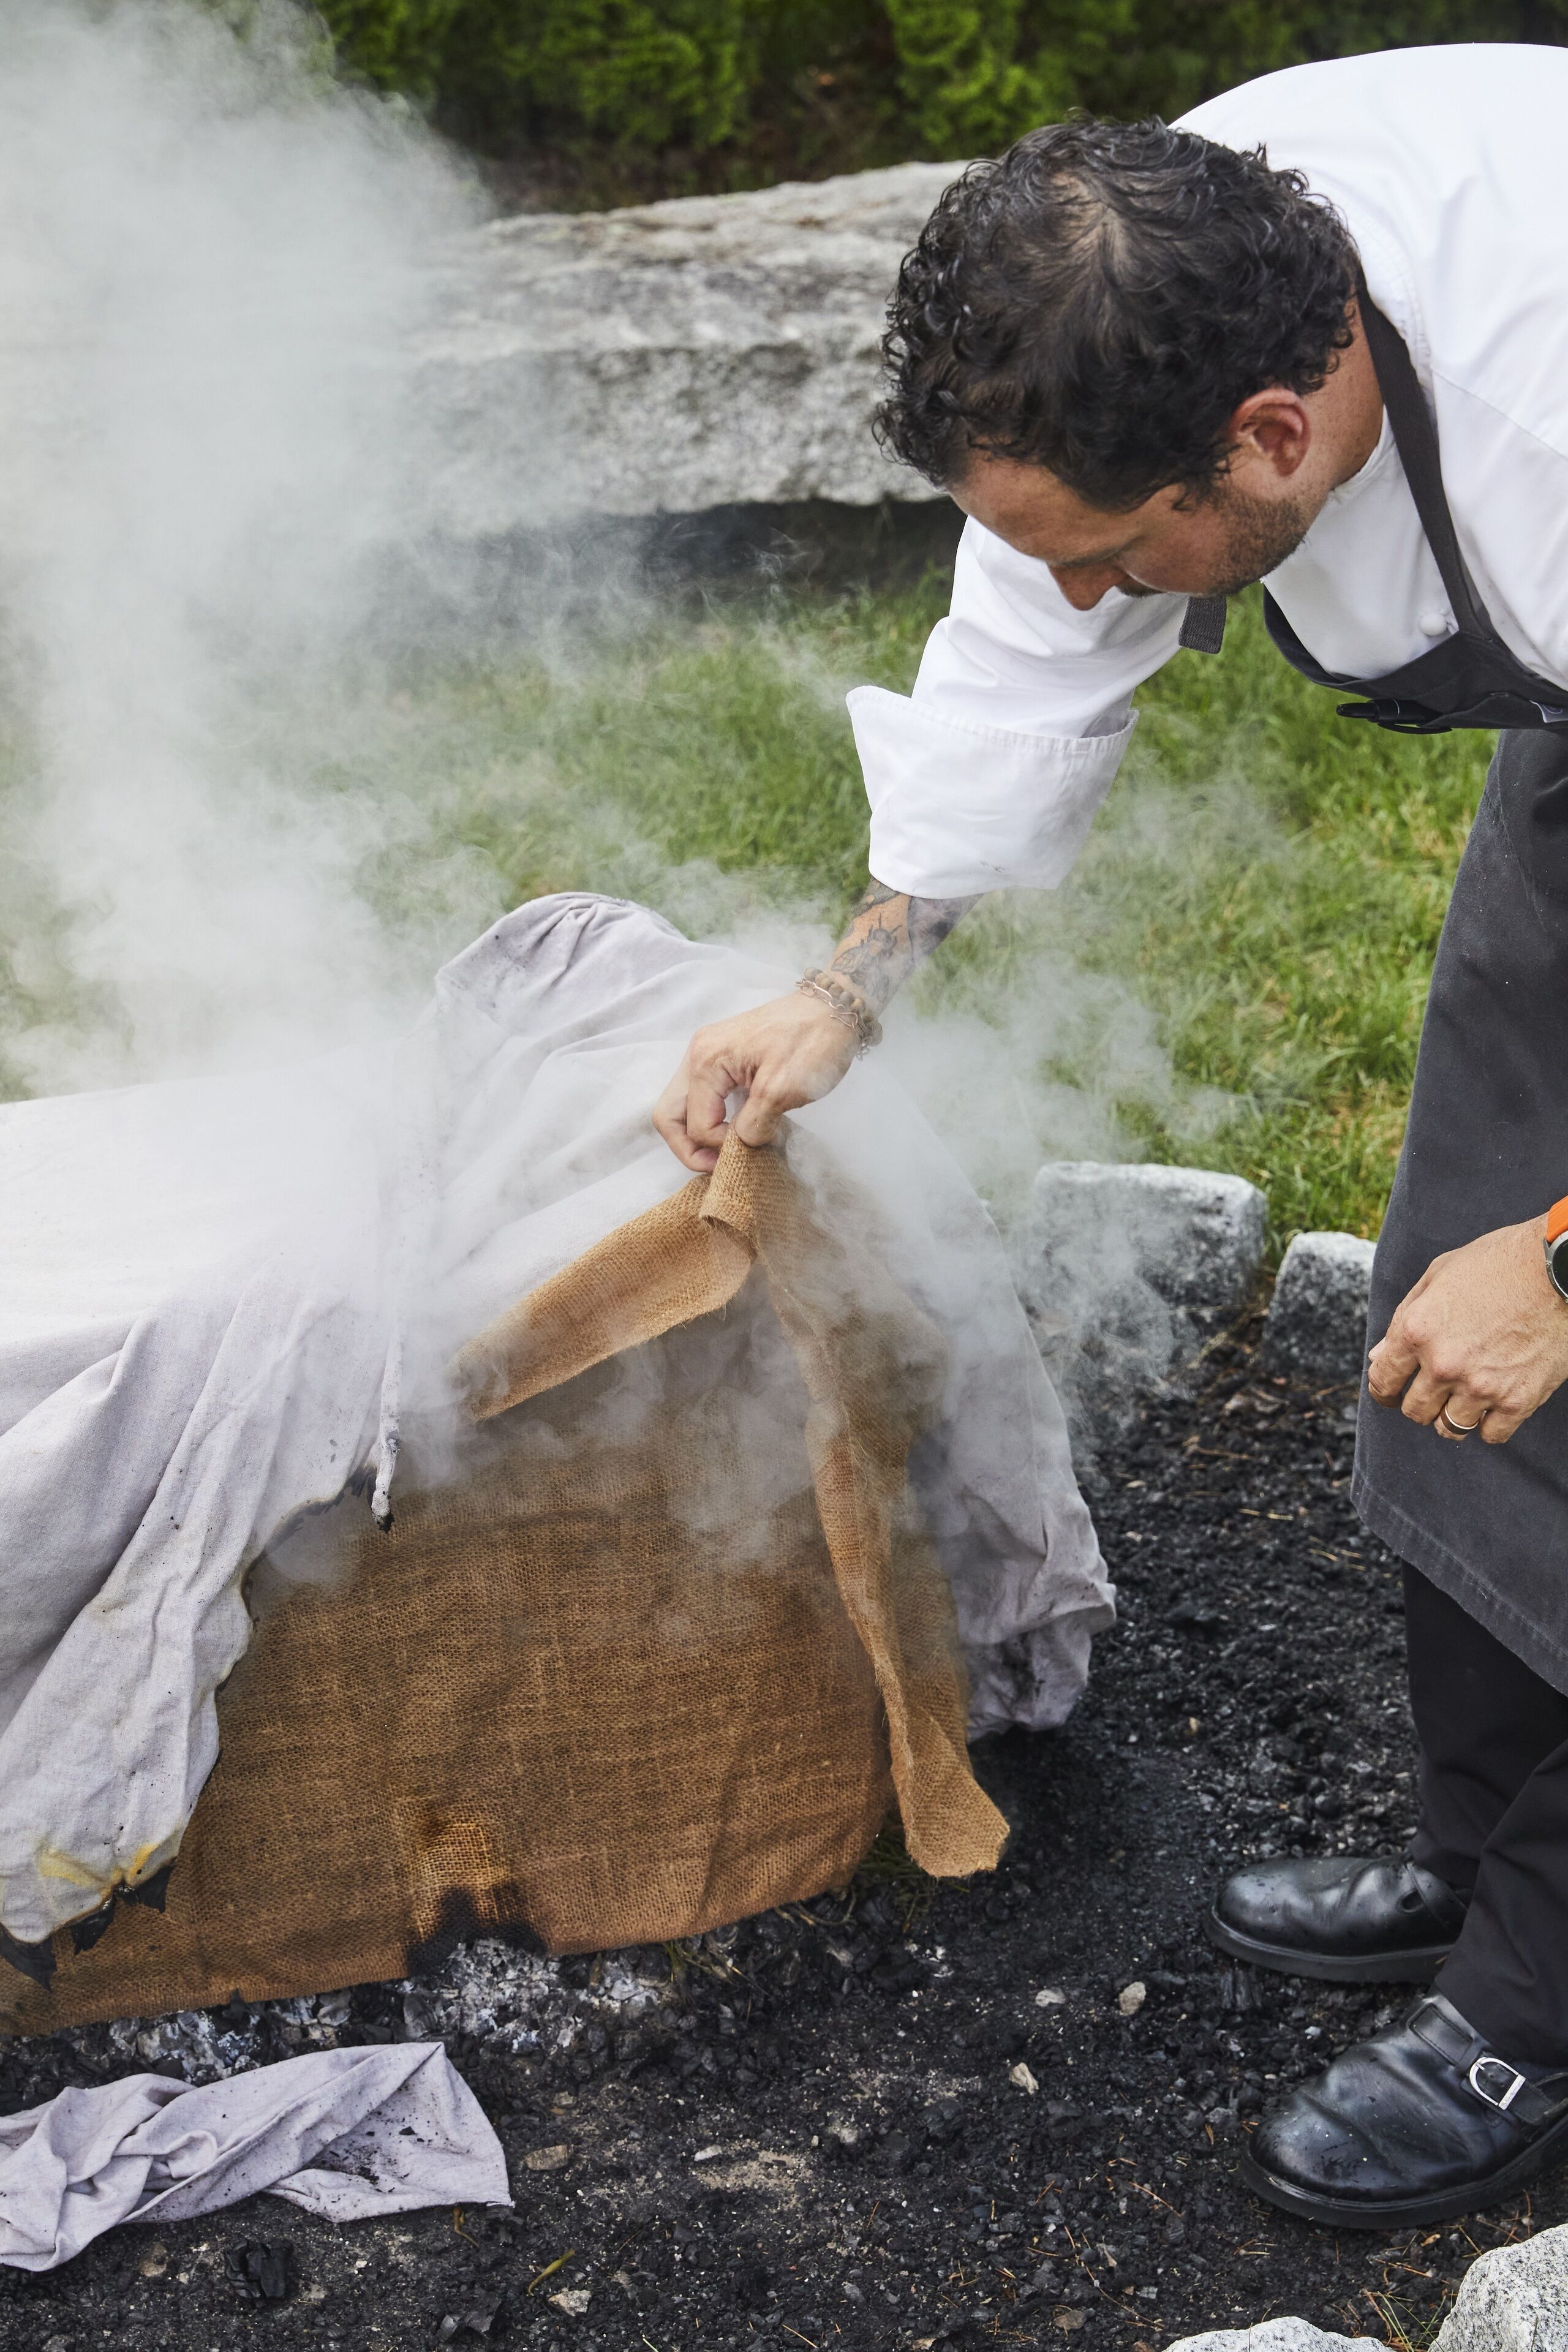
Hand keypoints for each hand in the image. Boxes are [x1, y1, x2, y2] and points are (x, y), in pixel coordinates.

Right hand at [653, 993, 858, 1172]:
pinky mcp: (724, 1057)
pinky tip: (736, 1129)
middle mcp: (698, 1055)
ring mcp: (708, 1053)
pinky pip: (703, 1096)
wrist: (835, 1008)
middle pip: (668, 1115)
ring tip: (727, 1152)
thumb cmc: (813, 1042)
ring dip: (698, 1134)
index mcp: (707, 1061)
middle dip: (688, 1148)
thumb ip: (753, 1124)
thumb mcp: (783, 1089)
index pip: (697, 1124)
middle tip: (718, 1165)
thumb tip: (739, 1145)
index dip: (721, 1147)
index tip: (755, 1148)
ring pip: (682, 1106)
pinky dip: (711, 1118)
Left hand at [1367, 1216, 1567, 1442]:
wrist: (1559, 1269)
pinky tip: (1491, 1406)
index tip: (1389, 1393)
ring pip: (1449, 1428)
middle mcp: (1444, 1364)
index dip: (1382, 1390)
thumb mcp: (1438, 1276)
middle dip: (1418, 1404)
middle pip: (1414, 1411)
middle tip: (1430, 1394)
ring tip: (1461, 1401)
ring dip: (1450, 1417)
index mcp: (1417, 1331)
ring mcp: (1482, 1386)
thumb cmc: (1497, 1263)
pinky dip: (1488, 1424)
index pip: (1383, 1380)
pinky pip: (1491, 1434)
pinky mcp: (1519, 1399)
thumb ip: (1405, 1317)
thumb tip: (1379, 1356)